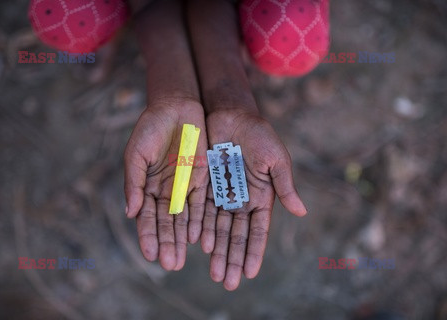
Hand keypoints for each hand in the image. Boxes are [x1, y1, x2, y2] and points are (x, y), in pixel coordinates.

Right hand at [124, 100, 208, 269]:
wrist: (176, 108)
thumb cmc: (150, 128)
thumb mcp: (137, 153)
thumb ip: (134, 182)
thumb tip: (129, 212)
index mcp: (146, 186)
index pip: (146, 217)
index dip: (147, 236)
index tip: (150, 254)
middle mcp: (165, 191)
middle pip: (166, 222)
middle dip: (167, 243)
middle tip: (170, 265)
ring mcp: (184, 186)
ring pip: (183, 218)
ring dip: (181, 239)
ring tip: (181, 260)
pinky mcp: (202, 179)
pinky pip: (201, 204)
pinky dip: (198, 221)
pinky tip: (196, 239)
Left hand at [201, 109, 306, 289]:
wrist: (230, 114)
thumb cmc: (258, 134)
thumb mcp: (276, 159)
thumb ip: (285, 186)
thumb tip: (302, 212)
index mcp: (261, 197)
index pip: (258, 231)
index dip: (254, 252)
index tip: (250, 273)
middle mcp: (241, 200)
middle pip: (237, 236)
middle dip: (233, 259)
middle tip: (228, 283)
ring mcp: (222, 195)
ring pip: (219, 229)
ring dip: (217, 251)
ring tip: (215, 273)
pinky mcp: (205, 186)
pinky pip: (203, 211)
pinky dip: (202, 228)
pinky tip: (200, 245)